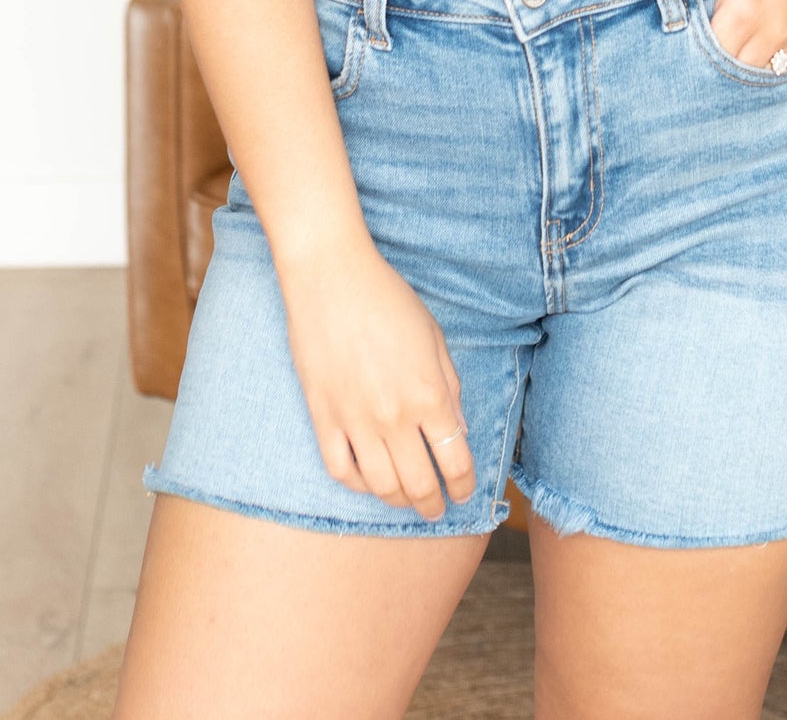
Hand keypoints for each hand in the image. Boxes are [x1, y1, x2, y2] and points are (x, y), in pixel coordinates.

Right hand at [278, 237, 475, 520]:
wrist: (331, 278)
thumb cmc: (388, 299)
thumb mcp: (434, 336)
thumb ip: (450, 386)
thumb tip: (458, 431)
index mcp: (429, 393)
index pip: (454, 461)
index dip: (463, 485)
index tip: (464, 492)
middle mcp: (394, 416)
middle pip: (419, 484)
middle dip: (433, 504)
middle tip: (437, 508)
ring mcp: (355, 420)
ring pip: (380, 486)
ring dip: (398, 500)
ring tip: (407, 498)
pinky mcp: (323, 416)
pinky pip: (340, 469)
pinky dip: (357, 484)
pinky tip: (368, 480)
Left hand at [663, 0, 786, 68]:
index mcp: (747, 6)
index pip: (710, 51)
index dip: (692, 46)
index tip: (683, 29)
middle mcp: (774, 29)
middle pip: (733, 67)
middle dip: (713, 56)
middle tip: (701, 31)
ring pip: (759, 70)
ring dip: (740, 60)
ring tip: (726, 35)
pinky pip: (784, 64)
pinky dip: (765, 58)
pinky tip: (753, 39)